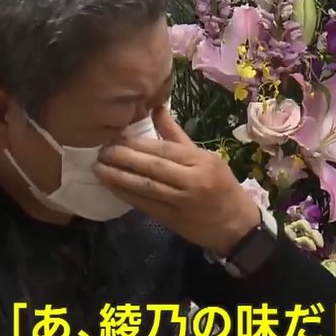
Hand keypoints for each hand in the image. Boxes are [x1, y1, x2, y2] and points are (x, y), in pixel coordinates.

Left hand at [93, 108, 260, 255]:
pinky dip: (126, 195)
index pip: (164, 149)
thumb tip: (156, 109)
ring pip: (146, 187)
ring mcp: (182, 202)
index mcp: (200, 161)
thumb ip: (177, 136)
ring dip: (119, 177)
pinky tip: (111, 187)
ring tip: (99, 168)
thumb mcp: (206, 157)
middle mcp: (192, 180)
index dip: (137, 143)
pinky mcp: (173, 220)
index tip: (115, 136)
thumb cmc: (222, 186)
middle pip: (153, 166)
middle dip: (124, 158)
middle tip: (101, 151)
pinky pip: (145, 205)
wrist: (236, 226)